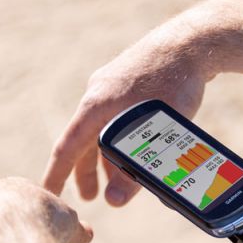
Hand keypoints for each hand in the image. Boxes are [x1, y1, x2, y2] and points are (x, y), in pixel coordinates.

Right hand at [42, 5, 214, 205]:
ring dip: (105, 155)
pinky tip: (134, 148)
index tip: (48, 195)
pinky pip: (114, 115)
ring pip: (101, 128)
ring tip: (116, 179)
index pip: (67, 148)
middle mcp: (98, 93)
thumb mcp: (158, 134)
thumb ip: (134, 172)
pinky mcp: (128, 81)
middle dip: (86, 171)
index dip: (57, 175)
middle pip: (83, 140)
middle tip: (90, 198)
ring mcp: (112, 85)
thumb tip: (114, 202)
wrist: (194, 41)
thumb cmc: (176, 84)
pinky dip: (118, 138)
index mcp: (96, 105)